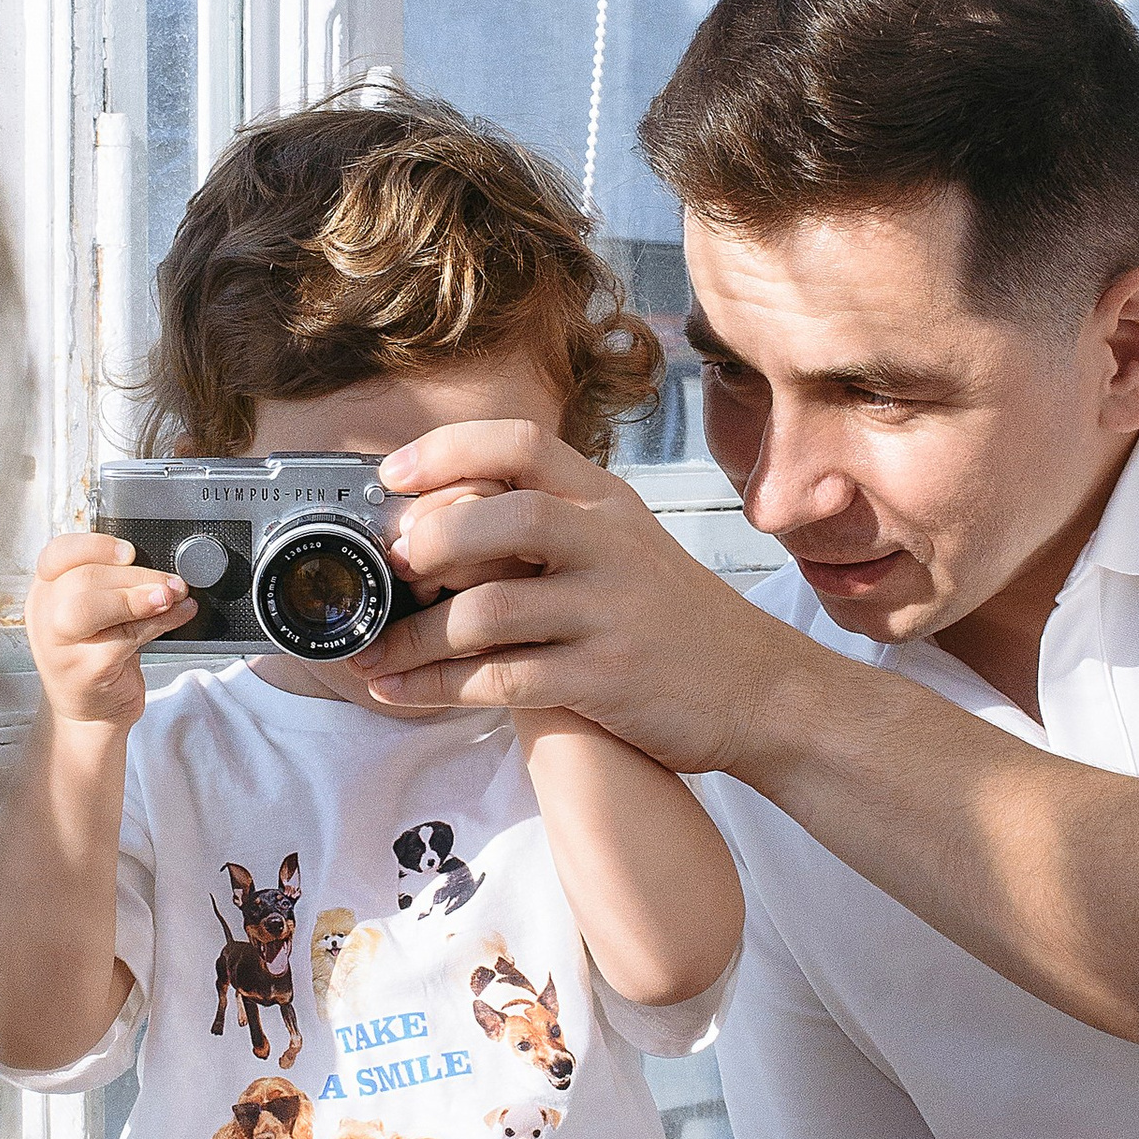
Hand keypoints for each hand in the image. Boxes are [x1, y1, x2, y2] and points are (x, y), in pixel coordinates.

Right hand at [23, 530, 194, 733]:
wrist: (90, 713)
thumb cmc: (95, 657)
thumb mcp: (96, 615)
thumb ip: (115, 586)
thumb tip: (160, 567)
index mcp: (46, 593)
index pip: (57, 554)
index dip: (96, 546)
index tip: (129, 552)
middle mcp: (45, 617)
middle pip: (82, 578)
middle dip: (135, 575)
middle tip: (170, 582)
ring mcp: (61, 647)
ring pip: (90, 606)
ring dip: (137, 597)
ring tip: (170, 597)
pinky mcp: (86, 670)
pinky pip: (125, 637)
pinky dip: (158, 623)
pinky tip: (177, 616)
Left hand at [370, 420, 803, 774]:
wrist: (765, 692)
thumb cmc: (676, 620)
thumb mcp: (628, 545)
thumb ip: (555, 523)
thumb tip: (447, 512)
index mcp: (607, 502)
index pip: (520, 444)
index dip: (446, 451)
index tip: (392, 476)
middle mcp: (609, 546)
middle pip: (504, 517)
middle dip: (429, 541)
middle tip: (388, 570)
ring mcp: (609, 613)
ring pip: (489, 611)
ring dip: (416, 637)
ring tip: (372, 654)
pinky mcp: (605, 679)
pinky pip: (502, 681)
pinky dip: (436, 689)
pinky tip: (400, 693)